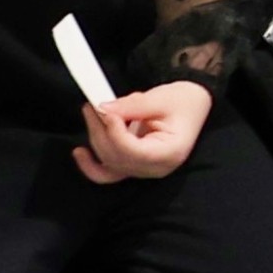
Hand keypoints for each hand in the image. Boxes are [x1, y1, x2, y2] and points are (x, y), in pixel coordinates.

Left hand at [76, 79, 210, 185]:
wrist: (193, 104)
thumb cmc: (183, 101)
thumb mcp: (160, 98)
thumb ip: (131, 106)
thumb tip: (102, 109)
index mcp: (170, 153)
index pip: (133, 151)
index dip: (114, 132)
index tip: (104, 110)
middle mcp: (156, 168)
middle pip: (117, 157)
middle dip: (100, 131)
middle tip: (92, 105)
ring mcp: (144, 170)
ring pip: (109, 163)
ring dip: (95, 139)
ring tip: (91, 113)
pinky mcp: (134, 166)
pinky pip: (109, 173)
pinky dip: (91, 166)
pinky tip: (79, 152)